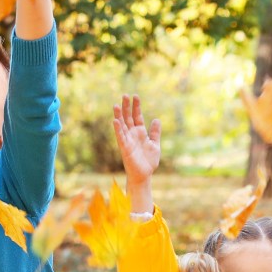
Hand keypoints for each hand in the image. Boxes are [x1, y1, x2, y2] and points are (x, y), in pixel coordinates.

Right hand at [113, 94, 159, 214]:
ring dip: (118, 116)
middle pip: (128, 118)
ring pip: (122, 125)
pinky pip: (120, 137)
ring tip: (116, 105)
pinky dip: (118, 129)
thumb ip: (155, 132)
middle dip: (126, 107)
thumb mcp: (155, 144)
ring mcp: (128, 140)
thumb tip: (156, 119)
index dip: (136, 106)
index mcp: (140, 132)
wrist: (144, 175)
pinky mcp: (125, 148)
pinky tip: (116, 121)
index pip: (137, 116)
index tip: (135, 96)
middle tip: (125, 95)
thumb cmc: (148, 161)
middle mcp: (132, 134)